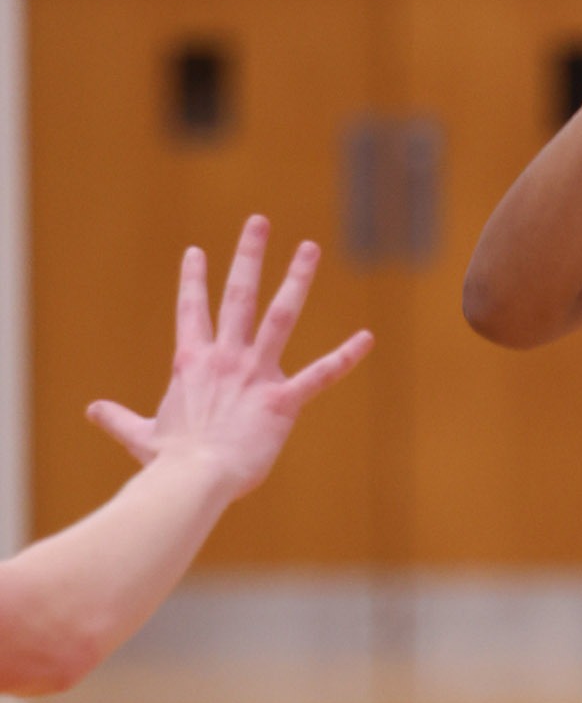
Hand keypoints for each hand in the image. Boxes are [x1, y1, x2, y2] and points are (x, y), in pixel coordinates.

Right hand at [86, 216, 374, 501]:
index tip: (196, 251)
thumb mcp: (140, 435)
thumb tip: (92, 410)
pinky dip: (346, 356)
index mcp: (192, 364)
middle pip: (239, 295)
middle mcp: (225, 359)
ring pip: (280, 315)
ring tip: (310, 248)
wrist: (191, 481)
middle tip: (259, 221)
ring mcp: (256, 375)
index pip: (191, 311)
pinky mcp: (283, 401)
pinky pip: (321, 374)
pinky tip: (367, 338)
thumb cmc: (168, 463)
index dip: (193, 280)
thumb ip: (119, 419)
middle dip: (249, 256)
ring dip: (296, 280)